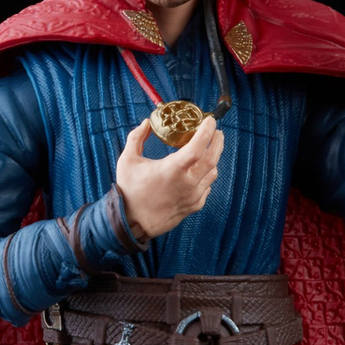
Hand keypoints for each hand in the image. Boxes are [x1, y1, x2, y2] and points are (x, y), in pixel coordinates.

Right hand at [115, 116, 223, 239]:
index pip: (198, 147)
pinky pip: (207, 187)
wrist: (132, 223)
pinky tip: (200, 171)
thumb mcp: (127, 160)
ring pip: (212, 173)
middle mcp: (187, 183)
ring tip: (209, 149)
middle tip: (216, 131)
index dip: (207, 131)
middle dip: (217, 142)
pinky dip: (206, 176)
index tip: (210, 121)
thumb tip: (146, 123)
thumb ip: (136, 138)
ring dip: (213, 159)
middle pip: (212, 159)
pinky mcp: (194, 206)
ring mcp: (193, 196)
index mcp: (172, 169)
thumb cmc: (129, 191)